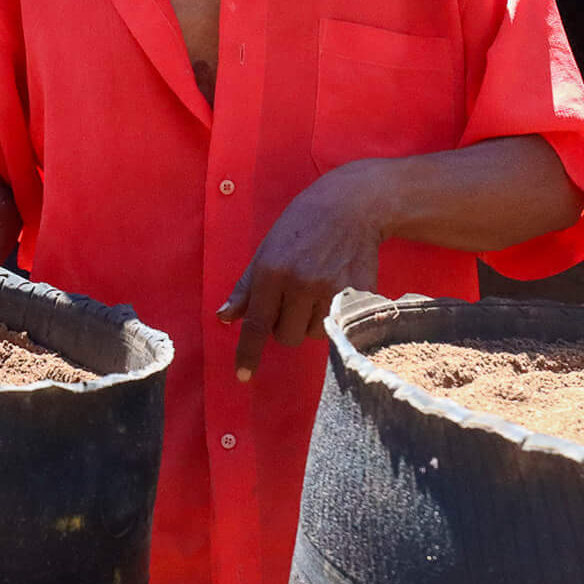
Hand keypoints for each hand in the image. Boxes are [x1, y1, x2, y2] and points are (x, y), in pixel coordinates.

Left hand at [217, 162, 390, 379]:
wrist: (350, 207)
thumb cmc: (299, 227)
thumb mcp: (265, 250)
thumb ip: (246, 288)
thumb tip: (224, 318)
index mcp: (272, 272)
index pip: (258, 324)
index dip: (249, 353)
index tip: (243, 376)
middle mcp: (301, 284)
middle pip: (286, 336)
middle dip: (285, 326)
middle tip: (292, 300)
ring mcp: (332, 290)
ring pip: (313, 335)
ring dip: (310, 323)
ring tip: (314, 292)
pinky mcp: (359, 293)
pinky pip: (338, 326)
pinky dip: (332, 317)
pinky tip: (334, 289)